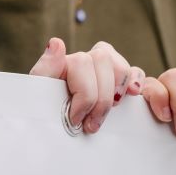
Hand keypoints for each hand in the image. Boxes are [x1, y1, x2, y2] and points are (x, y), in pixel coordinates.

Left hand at [30, 38, 144, 134]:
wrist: (50, 132)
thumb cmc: (45, 113)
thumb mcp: (39, 94)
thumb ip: (45, 68)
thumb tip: (56, 42)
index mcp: (64, 61)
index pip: (82, 62)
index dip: (83, 95)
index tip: (75, 120)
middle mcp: (85, 62)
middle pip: (103, 58)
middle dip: (100, 96)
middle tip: (92, 123)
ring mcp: (103, 71)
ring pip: (120, 64)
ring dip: (117, 90)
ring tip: (109, 112)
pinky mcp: (119, 85)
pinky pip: (135, 72)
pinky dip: (136, 81)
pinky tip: (133, 94)